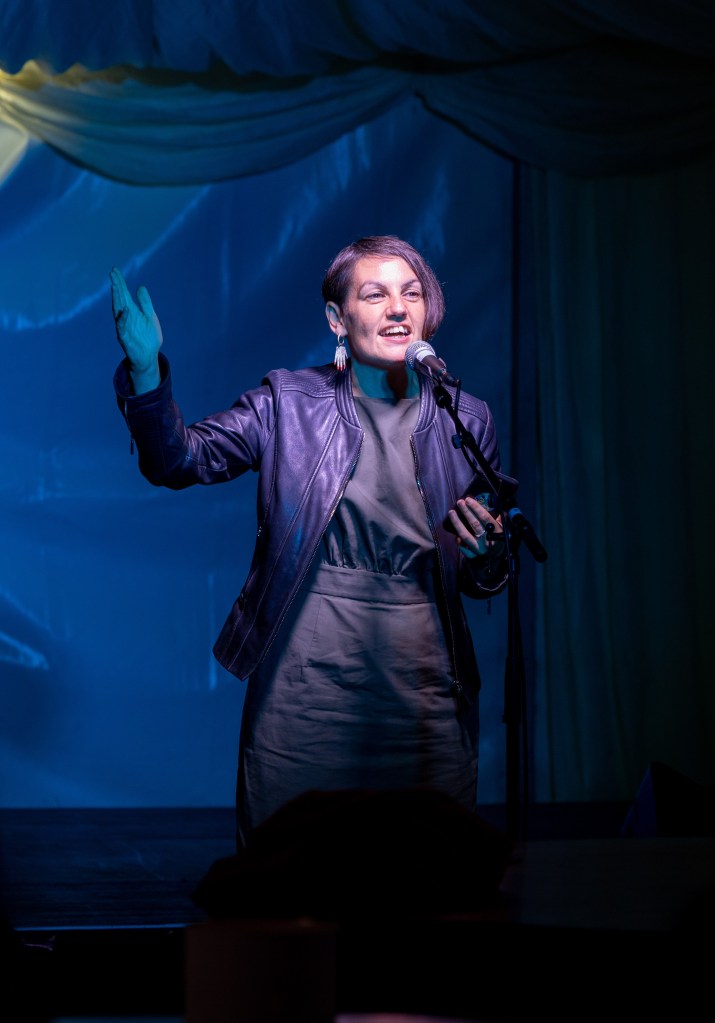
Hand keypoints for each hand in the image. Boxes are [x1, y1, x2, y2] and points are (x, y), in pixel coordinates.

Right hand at [110, 267, 161, 392]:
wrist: (149, 356)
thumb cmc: (148, 337)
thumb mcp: (150, 317)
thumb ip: (145, 303)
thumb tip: (140, 287)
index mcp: (131, 311)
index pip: (123, 294)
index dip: (119, 282)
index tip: (115, 270)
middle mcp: (125, 317)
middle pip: (119, 299)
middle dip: (116, 287)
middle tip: (113, 274)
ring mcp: (123, 327)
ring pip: (117, 311)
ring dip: (116, 299)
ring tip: (116, 287)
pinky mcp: (125, 338)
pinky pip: (122, 328)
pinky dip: (123, 319)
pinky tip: (125, 310)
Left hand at [446, 496, 503, 558]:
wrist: (500, 558)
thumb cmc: (501, 540)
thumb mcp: (503, 529)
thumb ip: (500, 520)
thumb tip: (499, 509)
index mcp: (496, 532)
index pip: (485, 518)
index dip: (476, 508)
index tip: (468, 500)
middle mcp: (487, 540)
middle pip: (474, 524)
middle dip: (466, 512)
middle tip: (460, 502)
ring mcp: (479, 548)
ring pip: (465, 535)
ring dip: (457, 523)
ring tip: (451, 512)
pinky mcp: (473, 555)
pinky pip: (463, 547)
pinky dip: (459, 541)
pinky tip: (455, 534)